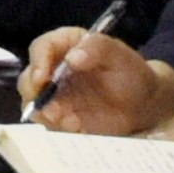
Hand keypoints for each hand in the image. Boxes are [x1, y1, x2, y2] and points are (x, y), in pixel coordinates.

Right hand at [21, 27, 173, 130]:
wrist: (144, 105)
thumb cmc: (132, 74)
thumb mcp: (120, 56)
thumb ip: (98, 48)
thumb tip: (73, 57)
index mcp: (66, 45)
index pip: (42, 47)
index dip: (38, 61)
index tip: (43, 77)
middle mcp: (54, 69)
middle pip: (29, 78)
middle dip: (34, 92)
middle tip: (51, 106)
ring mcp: (55, 95)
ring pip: (33, 102)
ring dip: (43, 112)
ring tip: (66, 120)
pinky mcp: (59, 116)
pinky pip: (48, 123)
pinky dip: (57, 126)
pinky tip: (75, 126)